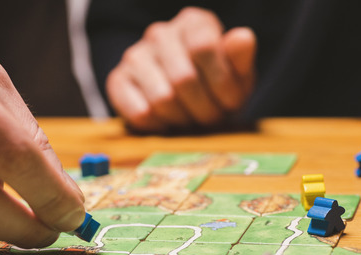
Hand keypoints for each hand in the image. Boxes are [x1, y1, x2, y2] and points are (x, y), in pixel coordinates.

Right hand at [105, 7, 256, 132]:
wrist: (184, 99)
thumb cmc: (215, 83)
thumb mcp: (238, 73)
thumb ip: (241, 57)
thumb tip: (242, 38)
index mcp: (193, 22)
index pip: (204, 47)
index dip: (221, 83)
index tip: (231, 102)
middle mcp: (161, 33)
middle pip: (183, 78)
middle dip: (204, 109)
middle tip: (211, 119)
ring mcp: (135, 55)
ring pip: (161, 98)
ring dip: (182, 119)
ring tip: (190, 119)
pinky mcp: (118, 80)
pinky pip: (140, 112)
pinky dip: (159, 126)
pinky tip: (167, 121)